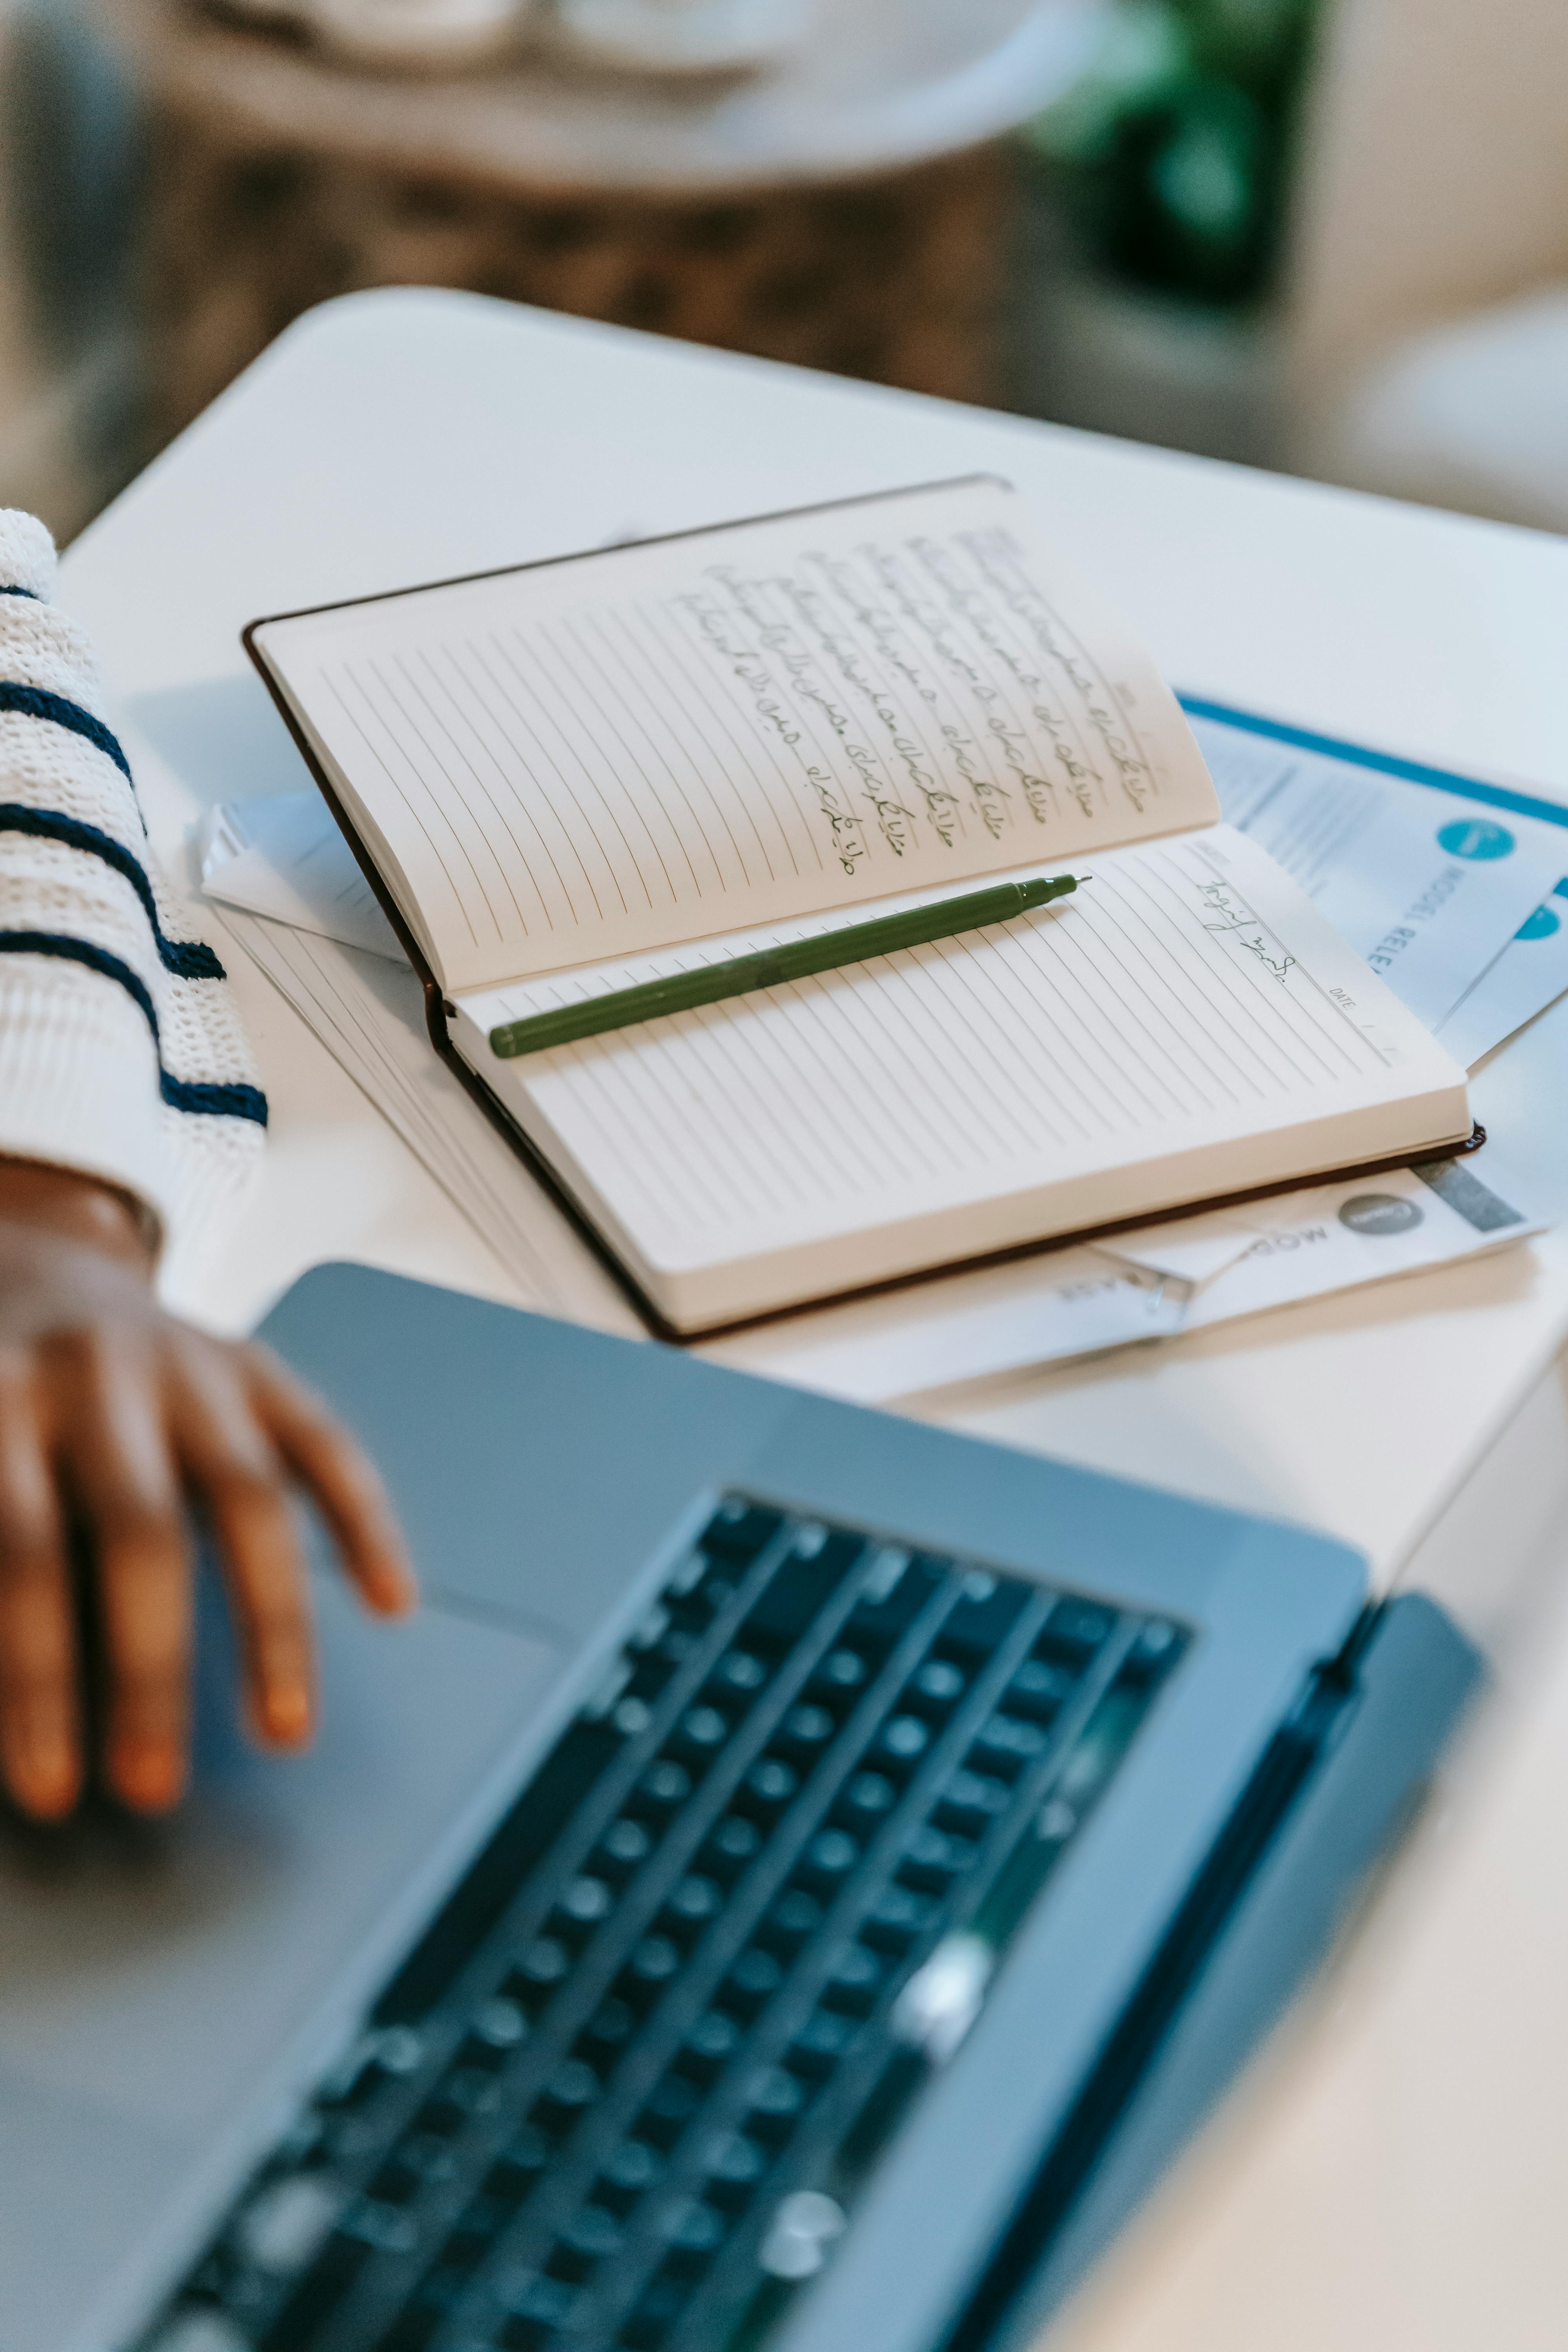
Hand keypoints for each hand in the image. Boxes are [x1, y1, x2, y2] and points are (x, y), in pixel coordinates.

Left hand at [0, 1159, 415, 1821]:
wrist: (30, 1266)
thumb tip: (6, 1709)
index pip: (21, 1556)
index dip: (36, 1681)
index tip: (52, 1787)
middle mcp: (98, 1374)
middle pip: (142, 1535)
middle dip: (152, 1674)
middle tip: (155, 1788)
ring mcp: (191, 1365)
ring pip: (251, 1501)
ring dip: (273, 1628)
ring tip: (285, 1731)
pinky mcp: (258, 1364)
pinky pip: (327, 1447)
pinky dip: (365, 1525)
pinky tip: (390, 1604)